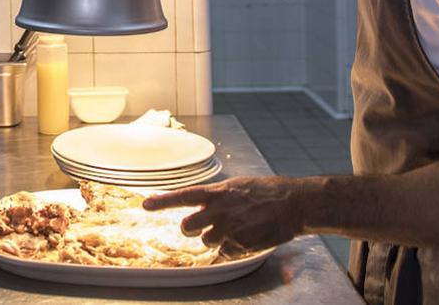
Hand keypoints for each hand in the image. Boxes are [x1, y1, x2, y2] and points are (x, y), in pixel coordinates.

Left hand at [142, 176, 309, 251]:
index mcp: (218, 192)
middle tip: (202, 225)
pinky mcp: (240, 245)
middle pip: (187, 226)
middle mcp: (219, 210)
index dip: (162, 201)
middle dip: (190, 228)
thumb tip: (205, 203)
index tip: (145, 204)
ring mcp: (229, 229)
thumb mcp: (239, 186)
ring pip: (206, 241)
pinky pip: (225, 252)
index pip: (183, 196)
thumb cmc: (268, 192)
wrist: (294, 204)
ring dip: (214, 238)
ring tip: (233, 228)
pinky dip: (231, 248)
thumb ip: (218, 196)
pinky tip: (245, 236)